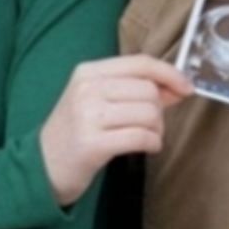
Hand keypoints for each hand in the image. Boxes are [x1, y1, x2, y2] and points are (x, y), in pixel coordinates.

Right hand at [38, 54, 191, 207]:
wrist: (42, 166)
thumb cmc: (76, 131)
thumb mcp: (96, 100)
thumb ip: (134, 89)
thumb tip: (177, 85)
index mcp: (88, 72)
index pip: (140, 62)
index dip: (169, 73)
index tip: (187, 87)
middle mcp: (87, 89)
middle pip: (148, 90)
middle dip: (160, 110)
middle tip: (151, 125)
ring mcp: (87, 116)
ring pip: (148, 113)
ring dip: (157, 129)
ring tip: (146, 137)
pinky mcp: (93, 144)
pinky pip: (141, 137)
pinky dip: (152, 143)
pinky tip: (146, 147)